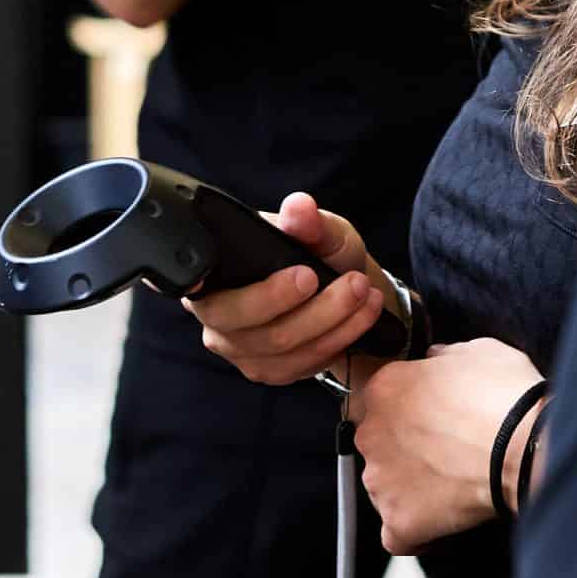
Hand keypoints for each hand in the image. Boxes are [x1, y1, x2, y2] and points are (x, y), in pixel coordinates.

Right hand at [182, 194, 400, 385]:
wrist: (339, 283)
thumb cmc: (315, 252)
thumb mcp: (319, 229)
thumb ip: (308, 220)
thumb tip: (299, 206)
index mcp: (212, 275)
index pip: (210, 290)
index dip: (252, 292)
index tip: (305, 276)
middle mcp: (215, 318)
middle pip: (253, 328)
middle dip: (311, 308)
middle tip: (353, 282)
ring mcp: (238, 350)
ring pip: (283, 349)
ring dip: (334, 323)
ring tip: (366, 293)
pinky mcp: (267, 371)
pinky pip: (300, 365)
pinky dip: (338, 340)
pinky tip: (362, 317)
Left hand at [350, 338, 544, 554]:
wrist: (524, 447)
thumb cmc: (505, 397)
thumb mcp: (478, 352)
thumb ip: (444, 357)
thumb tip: (439, 360)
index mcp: (386, 387)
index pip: (384, 398)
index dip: (413, 407)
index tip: (435, 415)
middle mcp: (372, 433)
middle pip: (379, 443)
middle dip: (407, 448)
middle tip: (448, 450)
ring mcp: (381, 481)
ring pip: (385, 487)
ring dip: (410, 487)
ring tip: (452, 485)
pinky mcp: (399, 520)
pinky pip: (397, 533)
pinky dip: (416, 532)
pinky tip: (442, 522)